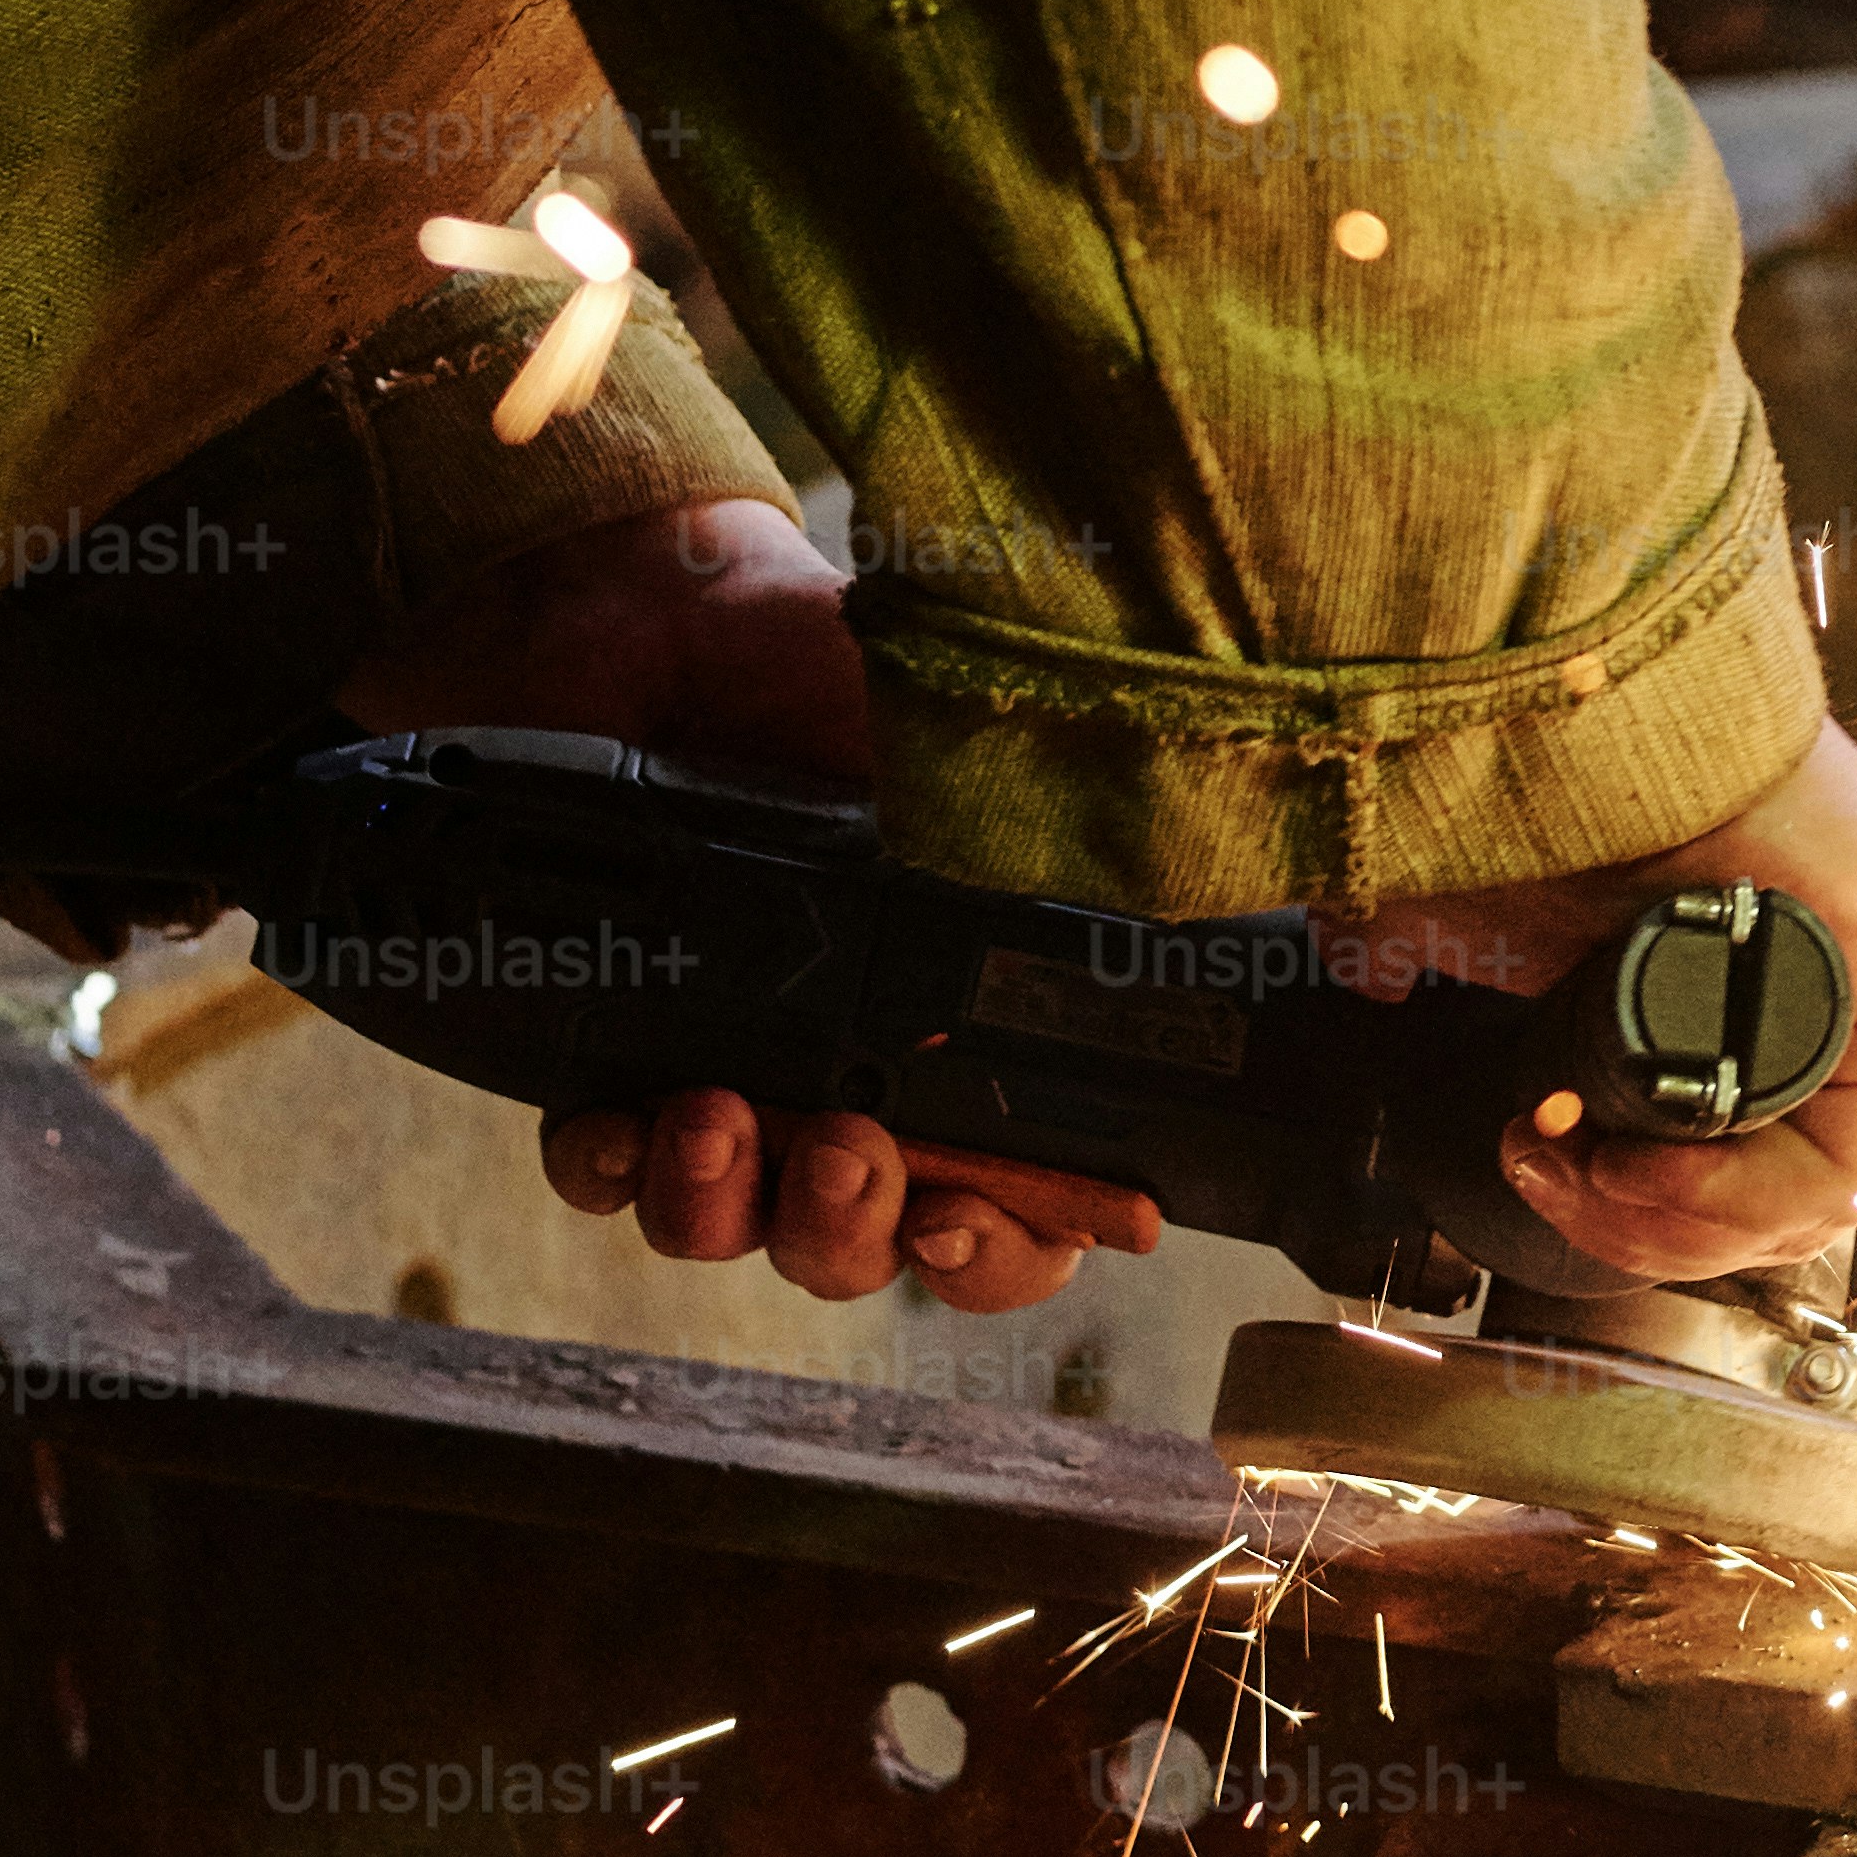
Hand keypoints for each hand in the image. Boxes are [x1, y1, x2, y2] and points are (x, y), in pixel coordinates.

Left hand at [377, 501, 1107, 1315]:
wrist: (655, 613)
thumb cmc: (833, 668)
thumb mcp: (983, 748)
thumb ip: (1089, 835)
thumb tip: (1251, 895)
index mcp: (976, 1023)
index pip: (1027, 1198)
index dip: (1006, 1243)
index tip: (969, 1212)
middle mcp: (863, 1072)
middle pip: (874, 1239)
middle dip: (857, 1229)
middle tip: (843, 1155)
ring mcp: (737, 1070)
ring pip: (736, 1222)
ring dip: (726, 1208)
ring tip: (712, 1121)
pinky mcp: (610, 1047)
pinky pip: (605, 1166)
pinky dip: (606, 1165)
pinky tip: (612, 1117)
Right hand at [1329, 719, 1856, 1286]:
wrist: (1600, 727)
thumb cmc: (1560, 794)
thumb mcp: (1486, 912)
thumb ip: (1426, 945)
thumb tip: (1376, 972)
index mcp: (1759, 1002)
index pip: (1730, 1181)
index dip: (1623, 1213)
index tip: (1535, 1170)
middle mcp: (1833, 1010)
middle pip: (1765, 1212)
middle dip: (1632, 1227)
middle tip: (1549, 1178)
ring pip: (1805, 1203)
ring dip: (1669, 1221)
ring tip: (1584, 1171)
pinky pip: (1854, 1158)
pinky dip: (1741, 1193)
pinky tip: (1649, 1167)